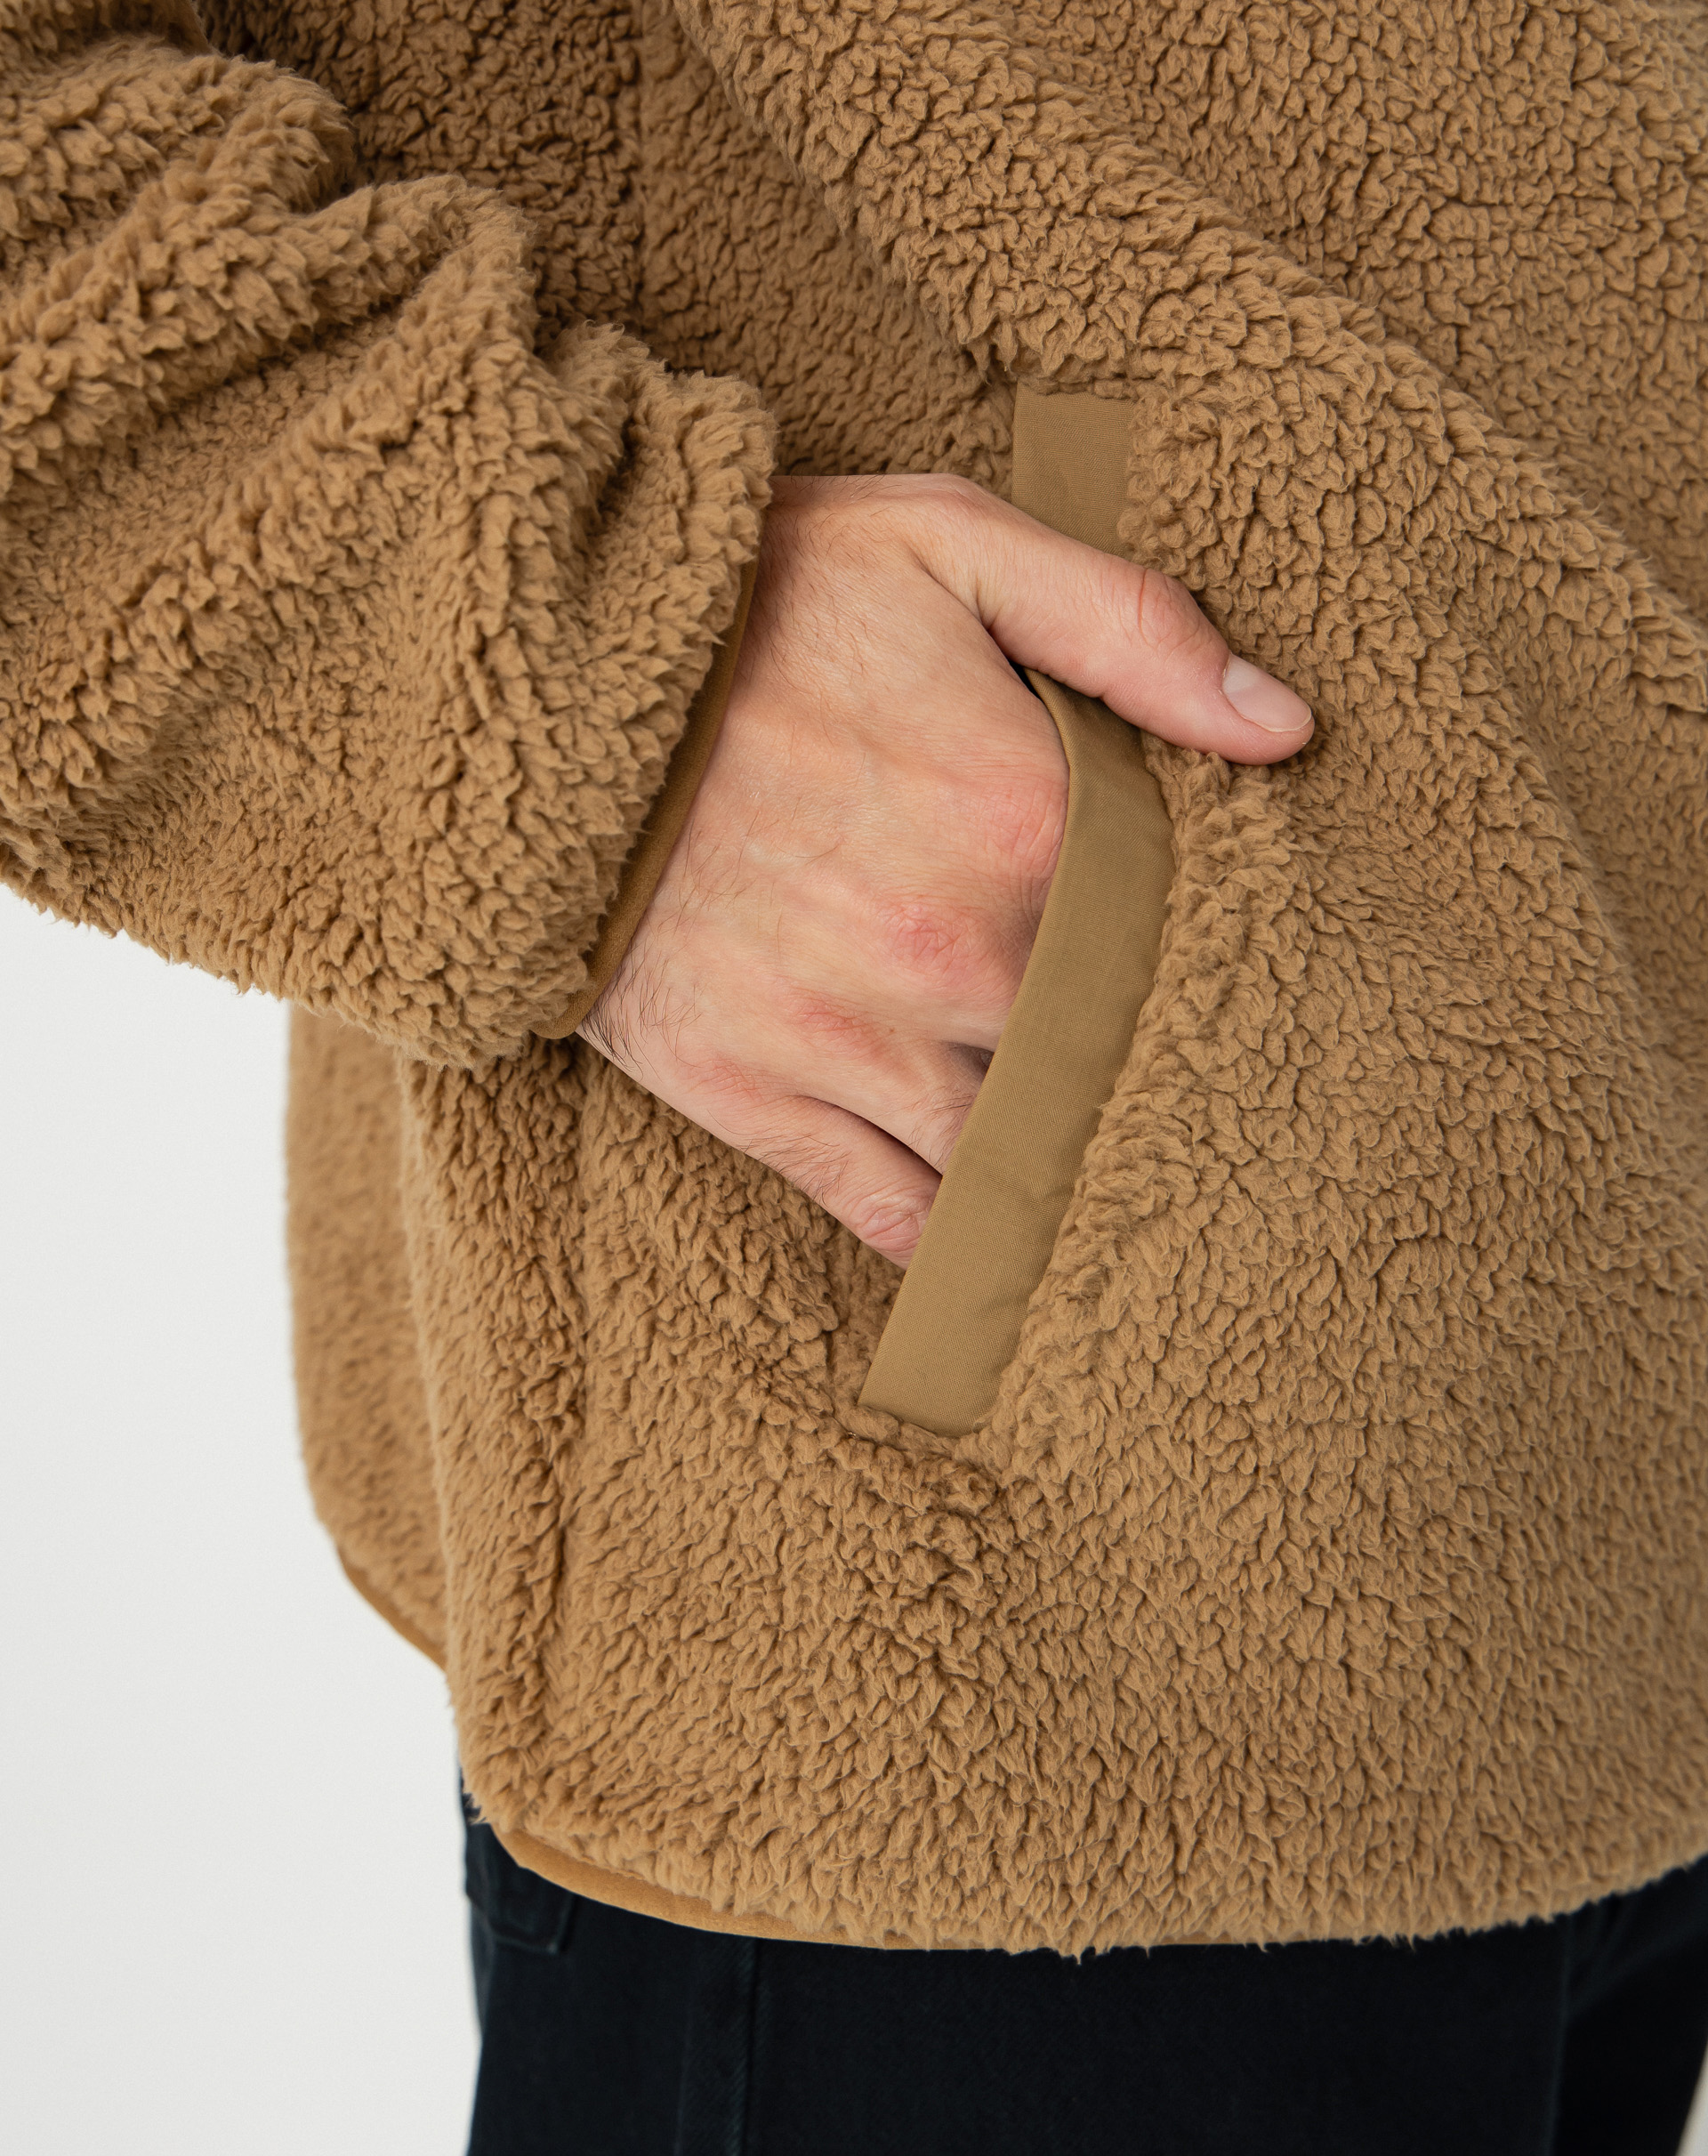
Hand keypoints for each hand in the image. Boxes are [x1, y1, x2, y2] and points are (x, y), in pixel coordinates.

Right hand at [581, 474, 1311, 1264]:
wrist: (525, 687)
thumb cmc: (751, 604)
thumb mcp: (944, 546)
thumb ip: (1129, 623)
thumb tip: (1287, 729)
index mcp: (1024, 818)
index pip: (1183, 927)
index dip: (1216, 949)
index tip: (1232, 959)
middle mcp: (954, 955)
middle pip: (1108, 1054)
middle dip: (1148, 1065)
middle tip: (1197, 1083)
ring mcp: (852, 1044)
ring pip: (1014, 1156)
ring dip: (1064, 1166)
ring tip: (1114, 1172)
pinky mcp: (759, 1101)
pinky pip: (895, 1219)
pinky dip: (957, 1243)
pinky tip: (1001, 1239)